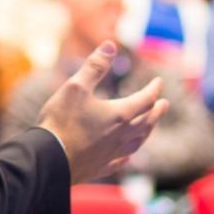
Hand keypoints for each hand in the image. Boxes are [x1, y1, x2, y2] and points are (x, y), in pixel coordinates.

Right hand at [38, 42, 169, 184]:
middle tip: (164, 104)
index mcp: (119, 115)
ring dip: (147, 132)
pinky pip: (120, 162)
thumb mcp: (76, 86)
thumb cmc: (61, 121)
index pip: (144, 100)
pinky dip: (128, 156)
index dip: (154, 89)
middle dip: (156, 112)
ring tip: (150, 127)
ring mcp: (111, 154)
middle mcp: (120, 136)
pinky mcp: (99, 168)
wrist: (49, 159)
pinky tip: (127, 156)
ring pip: (137, 143)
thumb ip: (95, 66)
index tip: (159, 82)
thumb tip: (110, 45)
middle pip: (146, 122)